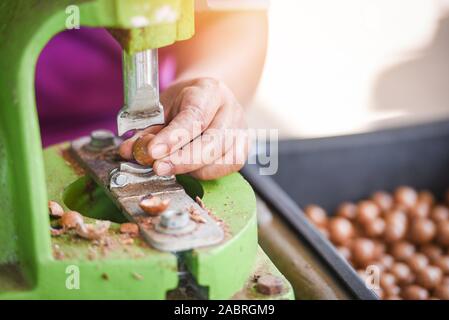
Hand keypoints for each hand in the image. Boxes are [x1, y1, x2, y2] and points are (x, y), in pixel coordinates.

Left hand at [119, 78, 248, 179]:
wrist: (209, 96)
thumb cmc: (183, 102)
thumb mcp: (163, 106)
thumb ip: (147, 129)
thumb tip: (129, 151)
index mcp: (209, 91)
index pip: (194, 117)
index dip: (173, 138)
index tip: (152, 152)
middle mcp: (230, 108)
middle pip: (212, 141)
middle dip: (183, 160)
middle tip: (158, 168)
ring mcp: (241, 129)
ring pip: (221, 158)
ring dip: (192, 169)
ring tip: (171, 166)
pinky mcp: (244, 147)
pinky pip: (226, 167)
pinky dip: (205, 172)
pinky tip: (190, 169)